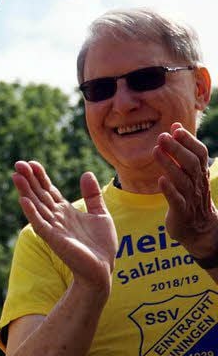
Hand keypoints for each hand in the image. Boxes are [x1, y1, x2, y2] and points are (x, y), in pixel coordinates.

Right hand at [13, 160, 116, 293]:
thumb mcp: (101, 214)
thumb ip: (92, 195)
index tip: (32, 163)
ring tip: (16, 176)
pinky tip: (23, 200)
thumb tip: (86, 173)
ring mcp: (53, 227)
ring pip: (36, 205)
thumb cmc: (101, 245)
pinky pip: (40, 223)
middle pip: (39, 194)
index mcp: (65, 211)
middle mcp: (56, 217)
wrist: (102, 269)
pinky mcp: (53, 239)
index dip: (40, 177)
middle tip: (18, 163)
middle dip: (29, 179)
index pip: (48, 190)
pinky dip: (31, 212)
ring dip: (25, 191)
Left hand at [155, 122, 217, 260]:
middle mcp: (197, 183)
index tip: (176, 128)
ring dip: (169, 165)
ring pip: (182, 180)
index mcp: (200, 173)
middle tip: (162, 136)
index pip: (199, 153)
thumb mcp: (189, 171)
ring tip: (156, 151)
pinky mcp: (181, 212)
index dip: (189, 141)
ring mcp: (190, 198)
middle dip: (177, 149)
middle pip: (190, 164)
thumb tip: (175, 125)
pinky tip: (160, 180)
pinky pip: (176, 200)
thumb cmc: (192, 195)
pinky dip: (169, 190)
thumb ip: (183, 149)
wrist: (200, 229)